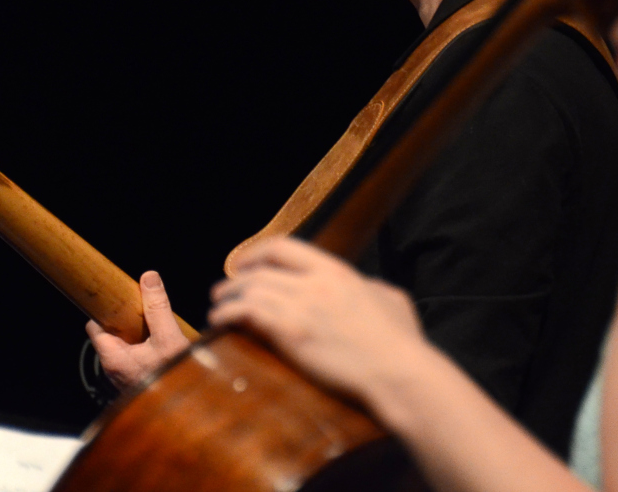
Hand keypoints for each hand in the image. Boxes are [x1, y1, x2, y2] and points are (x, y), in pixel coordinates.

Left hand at [86, 270, 189, 391]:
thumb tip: (149, 278)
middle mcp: (113, 370)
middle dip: (128, 319)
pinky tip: (164, 344)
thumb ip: (158, 307)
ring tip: (158, 326)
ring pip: (125, 345)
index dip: (106, 309)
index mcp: (112, 358)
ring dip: (139, 334)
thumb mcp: (168, 337)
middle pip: (111, 334)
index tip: (121, 297)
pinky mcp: (137, 381)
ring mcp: (125, 377)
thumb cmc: (173, 380)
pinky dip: (146, 346)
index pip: (95, 326)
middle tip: (145, 310)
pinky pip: (135, 356)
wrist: (188, 413)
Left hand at [209, 237, 429, 404]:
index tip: (245, 263)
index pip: (284, 247)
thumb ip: (370, 287)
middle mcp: (315, 282)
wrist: (397, 371)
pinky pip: (247, 314)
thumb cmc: (400, 341)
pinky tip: (220, 322)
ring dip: (227, 298)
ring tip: (217, 309)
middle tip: (223, 290)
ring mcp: (301, 306)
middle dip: (235, 278)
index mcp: (336, 270)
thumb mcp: (391, 299)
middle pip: (260, 270)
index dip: (257, 253)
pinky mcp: (290, 332)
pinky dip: (228, 315)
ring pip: (249, 290)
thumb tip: (364, 287)